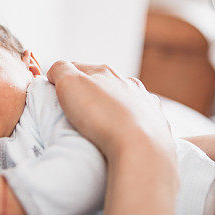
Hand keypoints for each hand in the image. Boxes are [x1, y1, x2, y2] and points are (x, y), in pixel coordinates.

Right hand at [46, 61, 174, 159]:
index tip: (55, 95)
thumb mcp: (69, 84)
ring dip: (113, 107)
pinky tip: (127, 134)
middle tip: (77, 114)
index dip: (63, 78)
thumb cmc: (101, 115)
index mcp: (105, 72)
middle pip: (102, 83)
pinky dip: (133, 123)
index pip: (76, 67)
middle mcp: (128, 83)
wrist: (141, 147)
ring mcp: (146, 102)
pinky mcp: (158, 123)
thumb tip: (56, 71)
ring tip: (103, 126)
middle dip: (90, 93)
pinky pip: (142, 118)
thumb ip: (60, 70)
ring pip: (124, 99)